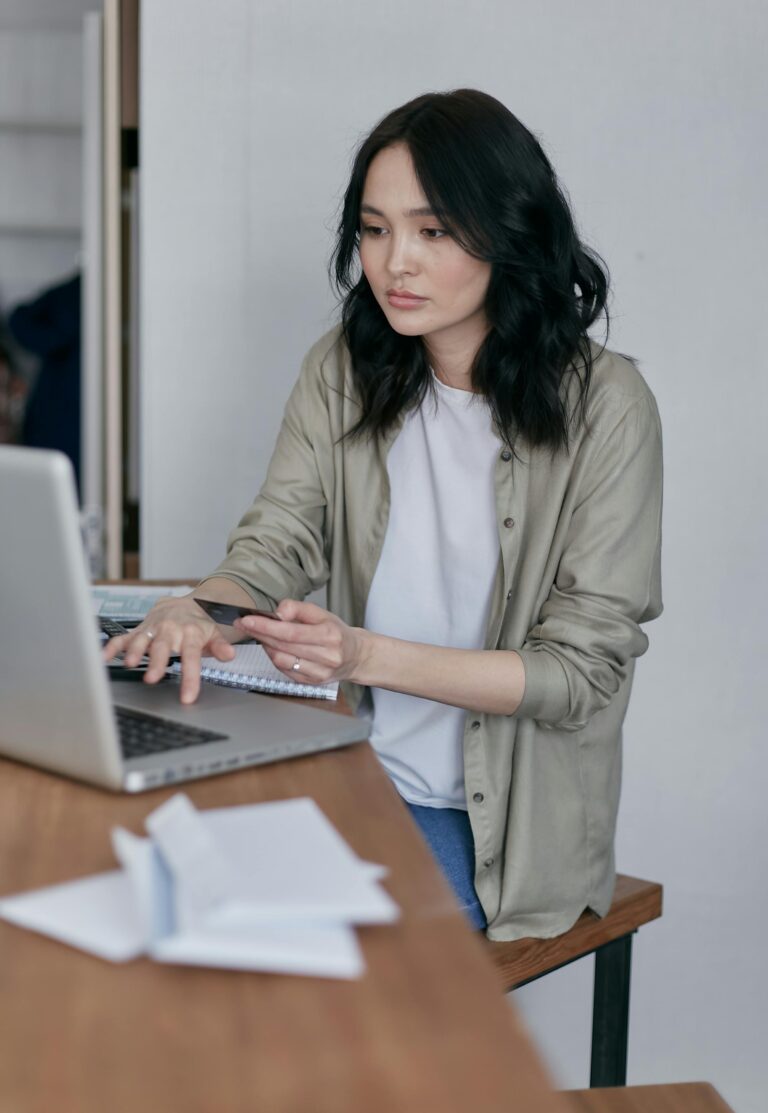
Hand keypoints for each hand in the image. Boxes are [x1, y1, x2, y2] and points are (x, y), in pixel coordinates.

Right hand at [102, 595, 235, 703]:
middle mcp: (169, 630)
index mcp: (190, 634)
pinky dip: (112, 646)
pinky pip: (123, 637)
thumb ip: (219, 646)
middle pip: (162, 647)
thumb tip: (229, 655)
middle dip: (156, 663)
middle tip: (152, 678)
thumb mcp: (214, 633)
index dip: (190, 678)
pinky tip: (103, 657)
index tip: (187, 697)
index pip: (191, 657)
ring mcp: (152, 629)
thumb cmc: (199, 624)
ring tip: (129, 663)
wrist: (185, 603)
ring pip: (141, 640)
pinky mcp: (139, 630)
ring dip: (134, 651)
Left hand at [234, 599, 369, 685]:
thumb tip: (278, 612)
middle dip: (260, 634)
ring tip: (260, 634)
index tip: (248, 620)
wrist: (356, 656)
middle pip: (284, 646)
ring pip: (282, 660)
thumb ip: (298, 608)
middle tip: (245, 624)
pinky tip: (273, 648)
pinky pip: (285, 670)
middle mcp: (326, 657)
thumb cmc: (337, 632)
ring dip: (266, 646)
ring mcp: (319, 673)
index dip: (267, 627)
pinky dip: (275, 658)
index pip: (291, 632)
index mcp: (330, 635)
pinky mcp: (312, 683)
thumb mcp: (322, 613)